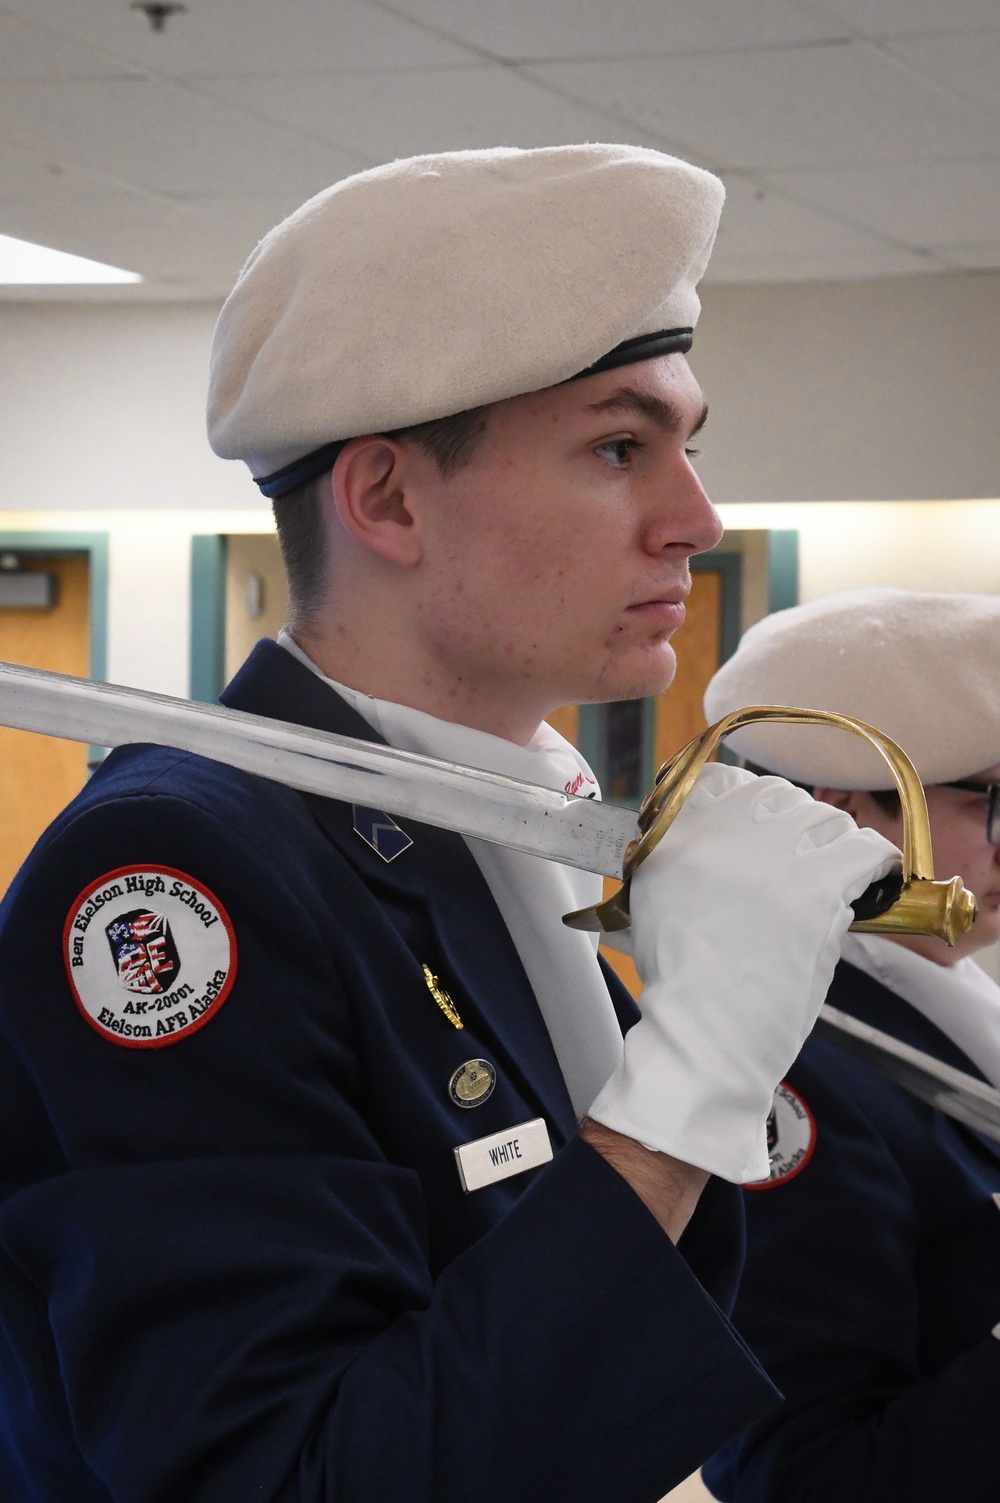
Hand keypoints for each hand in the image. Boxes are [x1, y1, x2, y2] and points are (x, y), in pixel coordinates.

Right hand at [588, 764, 899, 1181]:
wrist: (702, 1033)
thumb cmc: (681, 979)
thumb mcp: (652, 898)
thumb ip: (676, 853)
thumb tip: (726, 832)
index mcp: (676, 832)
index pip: (725, 780)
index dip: (750, 805)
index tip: (762, 832)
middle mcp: (722, 832)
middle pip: (780, 796)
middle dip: (795, 829)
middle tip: (801, 866)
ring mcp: (770, 857)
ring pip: (827, 820)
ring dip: (835, 847)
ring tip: (835, 881)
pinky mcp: (813, 891)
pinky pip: (864, 851)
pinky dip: (875, 866)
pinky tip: (869, 888)